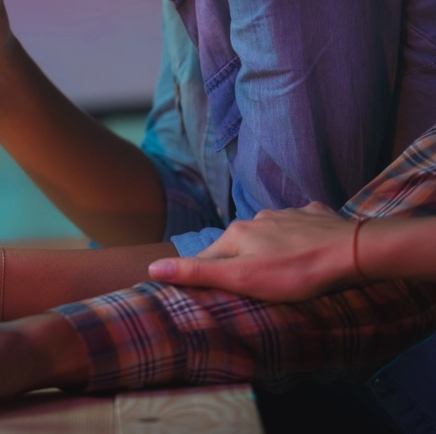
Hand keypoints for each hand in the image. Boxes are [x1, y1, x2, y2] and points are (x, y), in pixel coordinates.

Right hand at [147, 202, 355, 301]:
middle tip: (259, 285)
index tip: (219, 292)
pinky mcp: (315, 215)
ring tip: (287, 269)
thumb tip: (153, 267)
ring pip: (270, 233)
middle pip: (240, 244)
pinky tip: (310, 246)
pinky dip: (299, 235)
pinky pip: (300, 224)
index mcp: (237, 234)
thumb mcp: (242, 279)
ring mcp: (288, 214)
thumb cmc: (296, 272)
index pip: (209, 257)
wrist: (352, 251)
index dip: (210, 275)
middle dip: (244, 262)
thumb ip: (198, 272)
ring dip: (271, 248)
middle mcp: (257, 218)